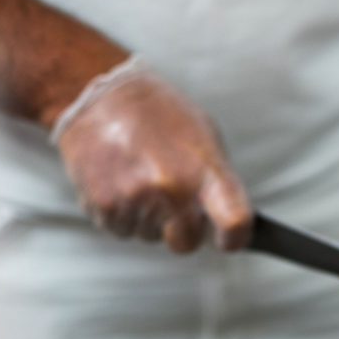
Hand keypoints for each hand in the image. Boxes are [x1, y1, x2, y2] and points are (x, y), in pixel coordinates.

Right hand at [53, 58, 250, 252]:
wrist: (103, 96)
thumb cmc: (161, 114)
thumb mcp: (205, 140)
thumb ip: (216, 183)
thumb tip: (226, 219)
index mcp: (205, 171)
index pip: (234, 223)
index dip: (235, 239)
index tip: (229, 239)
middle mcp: (172, 189)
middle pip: (187, 243)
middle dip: (183, 230)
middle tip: (174, 202)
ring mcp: (136, 199)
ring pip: (149, 236)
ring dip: (147, 218)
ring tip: (140, 178)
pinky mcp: (103, 204)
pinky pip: (119, 229)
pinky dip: (120, 214)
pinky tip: (120, 183)